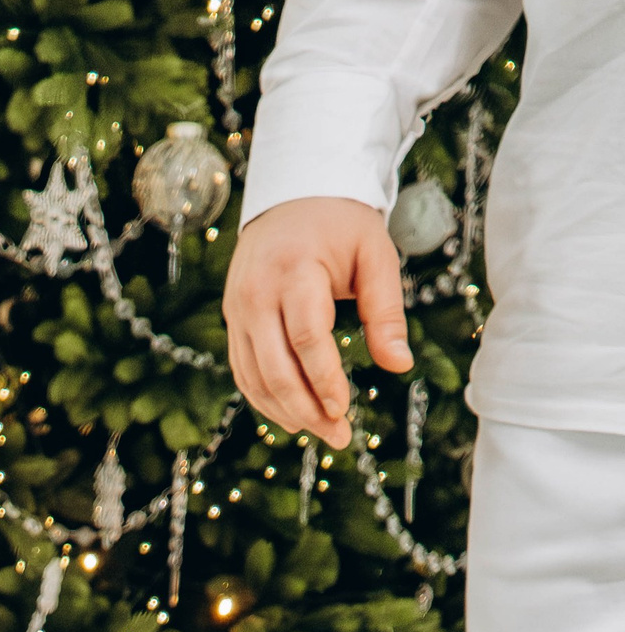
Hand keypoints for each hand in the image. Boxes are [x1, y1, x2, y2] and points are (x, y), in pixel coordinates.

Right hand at [223, 198, 410, 446]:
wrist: (293, 194)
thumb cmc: (341, 225)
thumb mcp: (375, 255)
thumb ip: (386, 311)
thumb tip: (400, 365)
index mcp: (294, 271)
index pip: (306, 338)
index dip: (324, 380)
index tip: (344, 409)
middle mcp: (256, 293)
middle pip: (275, 368)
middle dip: (306, 409)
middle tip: (338, 437)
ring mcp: (237, 309)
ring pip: (254, 378)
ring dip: (286, 412)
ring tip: (320, 432)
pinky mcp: (231, 320)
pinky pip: (244, 372)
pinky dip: (266, 399)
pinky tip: (292, 416)